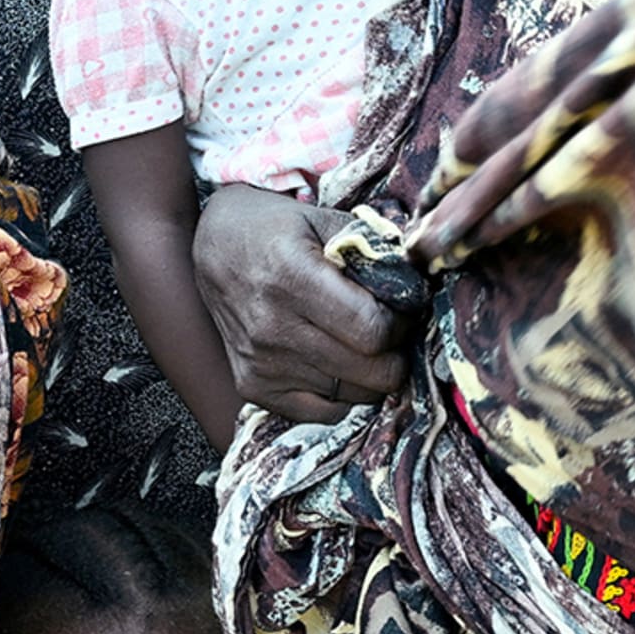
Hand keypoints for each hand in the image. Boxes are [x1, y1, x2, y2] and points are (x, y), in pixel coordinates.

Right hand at [192, 184, 410, 422]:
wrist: (215, 246)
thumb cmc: (276, 229)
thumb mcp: (324, 220)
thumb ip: (373, 250)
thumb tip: (419, 284)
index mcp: (292, 278)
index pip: (373, 330)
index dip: (403, 324)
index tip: (403, 310)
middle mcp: (272, 328)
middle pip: (370, 372)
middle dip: (396, 355)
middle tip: (392, 333)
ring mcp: (261, 364)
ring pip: (353, 397)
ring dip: (372, 376)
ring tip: (365, 346)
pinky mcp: (253, 386)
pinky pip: (322, 413)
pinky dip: (342, 395)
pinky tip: (340, 367)